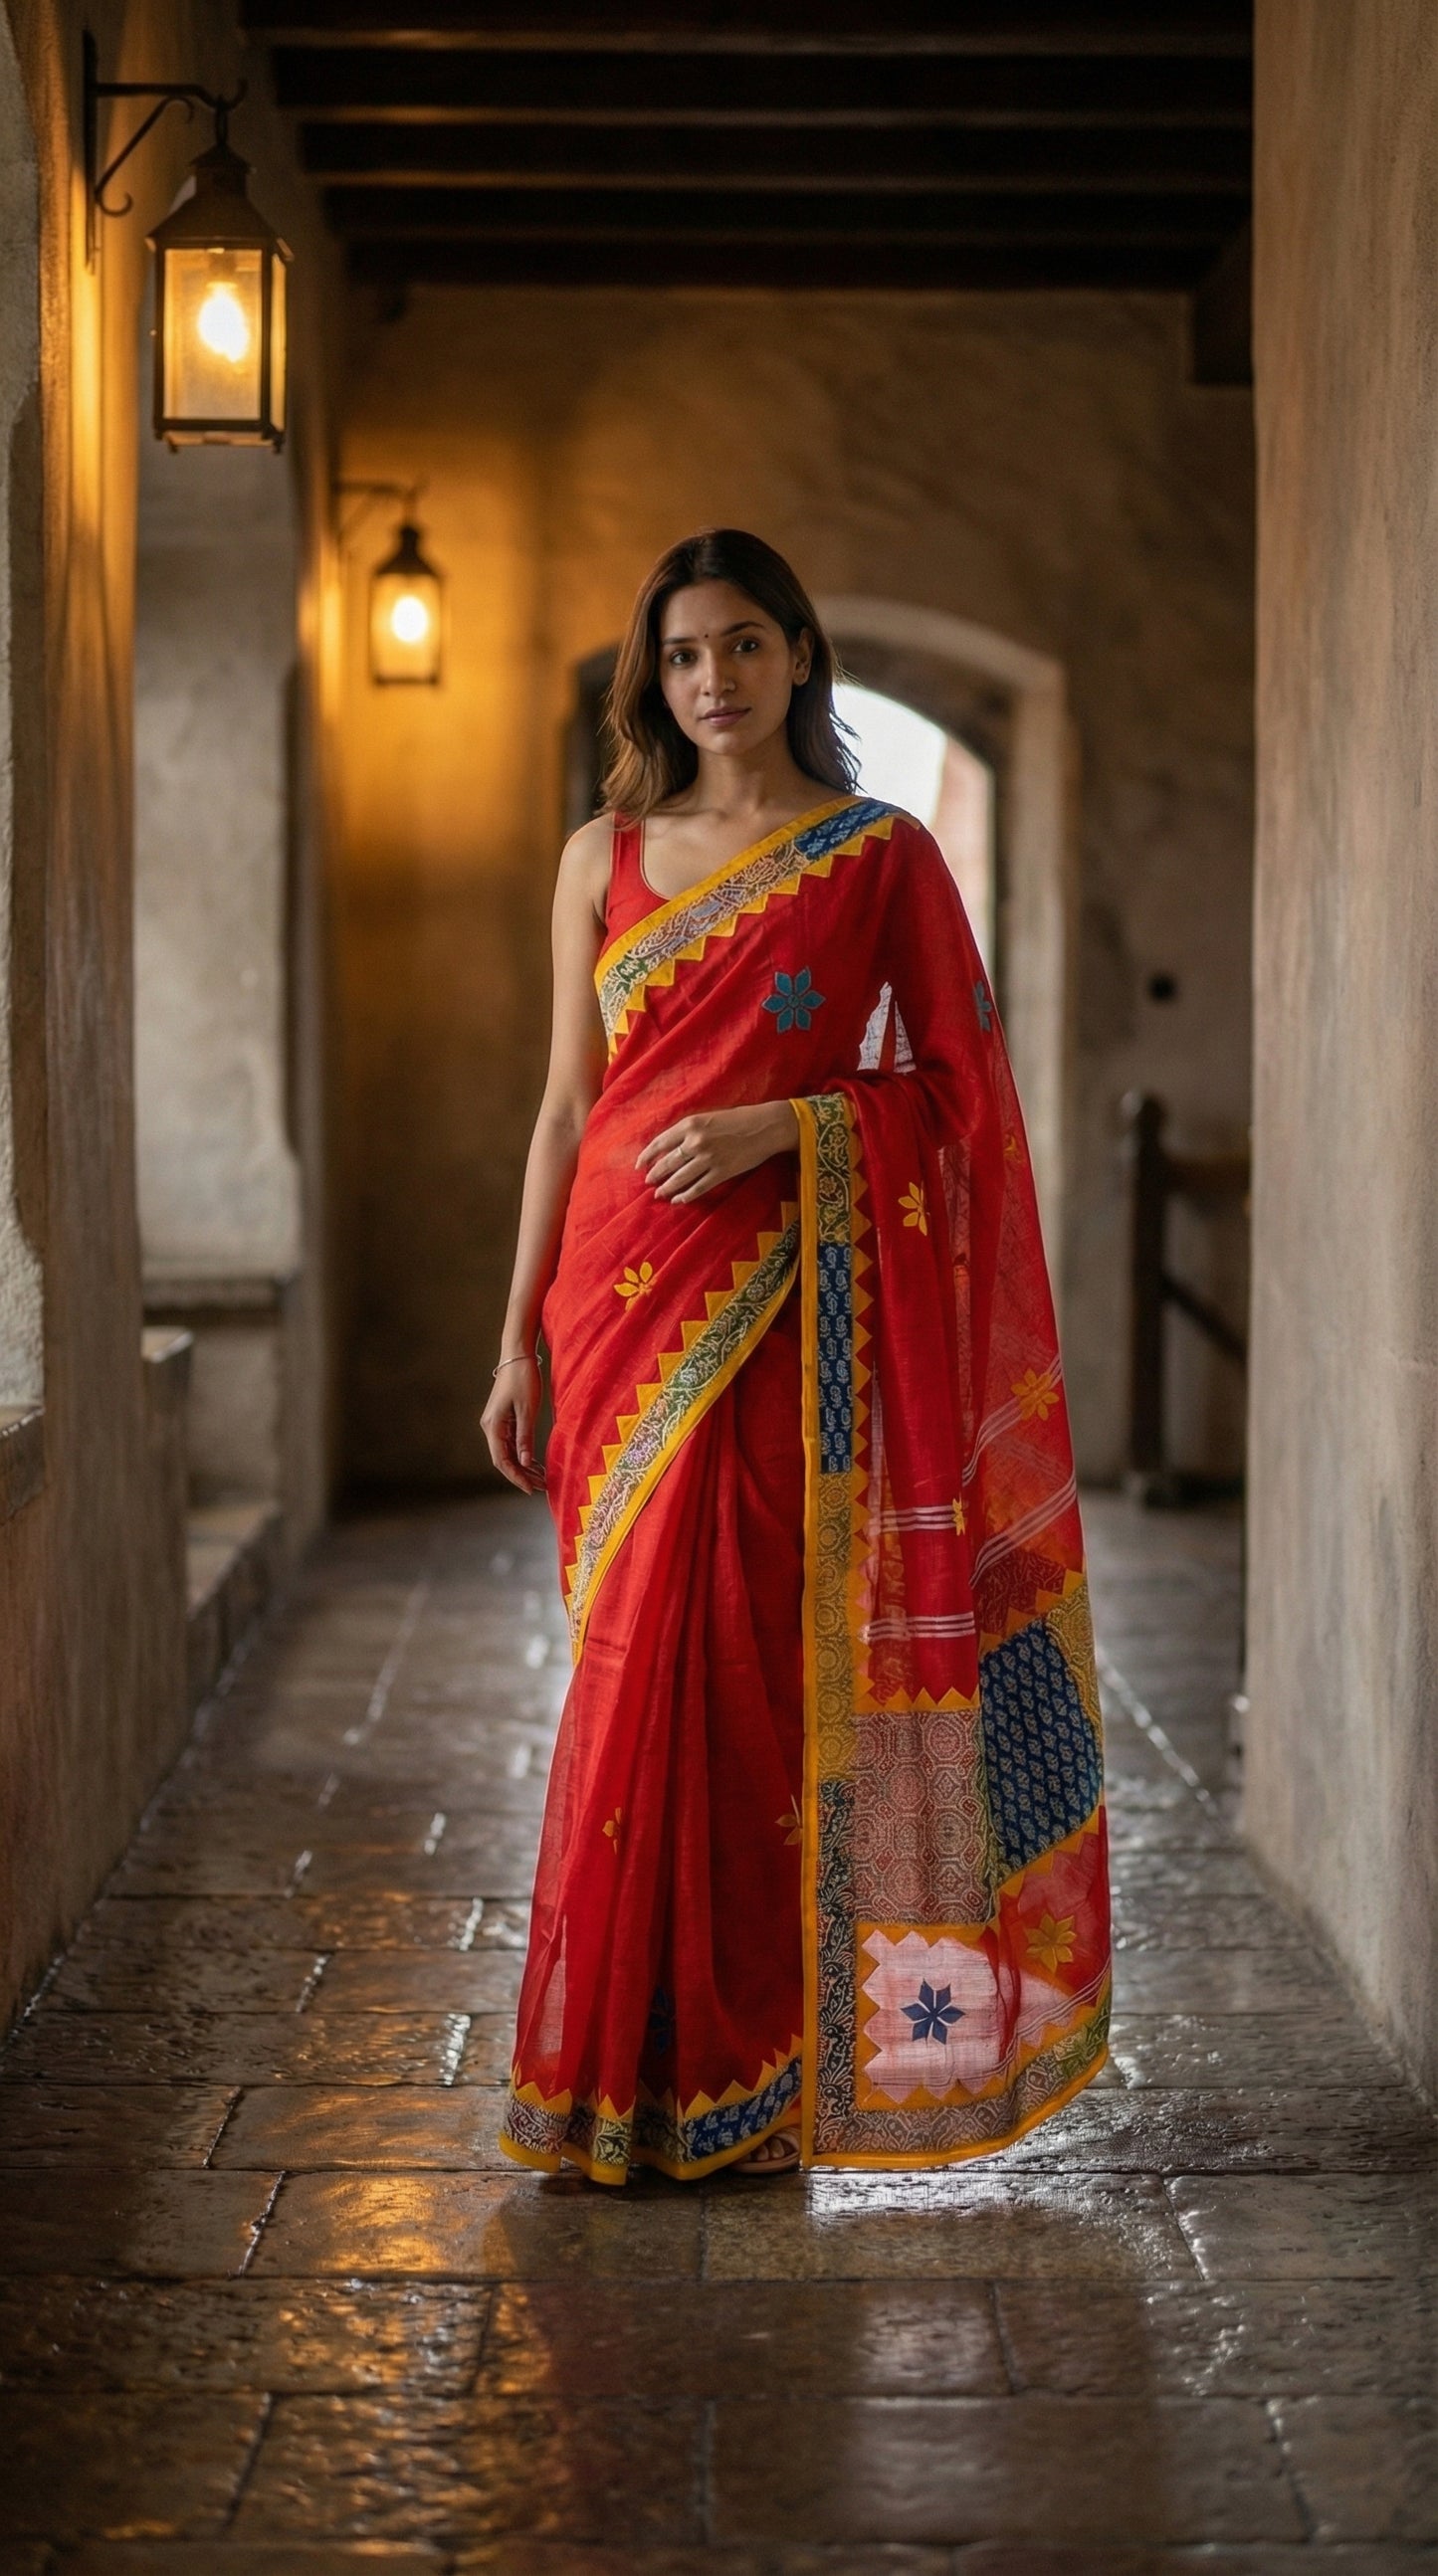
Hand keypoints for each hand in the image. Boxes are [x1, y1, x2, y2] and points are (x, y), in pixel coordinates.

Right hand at [481, 1356, 545, 1492]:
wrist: (517, 1355)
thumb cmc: (523, 1379)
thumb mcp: (527, 1410)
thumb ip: (525, 1437)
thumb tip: (525, 1463)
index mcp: (493, 1426)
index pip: (502, 1460)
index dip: (516, 1477)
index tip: (531, 1489)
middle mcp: (491, 1427)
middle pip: (504, 1459)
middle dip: (522, 1475)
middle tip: (542, 1487)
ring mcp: (496, 1424)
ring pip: (509, 1453)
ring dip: (524, 1466)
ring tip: (542, 1479)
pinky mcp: (504, 1419)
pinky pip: (512, 1443)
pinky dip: (524, 1454)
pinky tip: (536, 1463)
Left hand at [637, 1101, 799, 1202]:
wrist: (765, 1127)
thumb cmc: (738, 1119)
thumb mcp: (708, 1118)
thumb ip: (689, 1131)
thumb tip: (670, 1148)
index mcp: (690, 1124)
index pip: (660, 1143)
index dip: (647, 1156)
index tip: (640, 1165)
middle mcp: (696, 1142)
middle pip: (667, 1163)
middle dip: (655, 1175)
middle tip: (649, 1182)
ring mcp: (708, 1159)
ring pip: (680, 1178)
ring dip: (667, 1187)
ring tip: (659, 1194)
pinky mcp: (721, 1172)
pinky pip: (698, 1187)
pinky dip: (687, 1195)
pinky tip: (679, 1200)